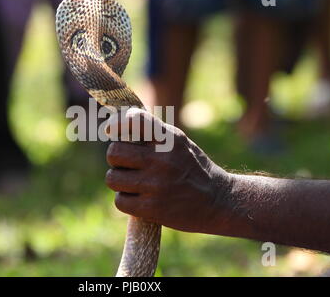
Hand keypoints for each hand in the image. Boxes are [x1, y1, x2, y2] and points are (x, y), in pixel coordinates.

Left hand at [105, 108, 231, 232]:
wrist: (218, 202)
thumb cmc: (193, 168)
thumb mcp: (180, 142)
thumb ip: (152, 132)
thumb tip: (116, 124)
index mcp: (169, 139)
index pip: (133, 120)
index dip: (116, 124)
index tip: (111, 131)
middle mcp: (162, 159)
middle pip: (114, 152)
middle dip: (116, 159)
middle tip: (126, 164)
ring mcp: (156, 185)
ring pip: (112, 178)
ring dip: (118, 181)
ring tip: (132, 183)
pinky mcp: (153, 209)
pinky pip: (120, 201)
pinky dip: (125, 200)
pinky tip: (138, 199)